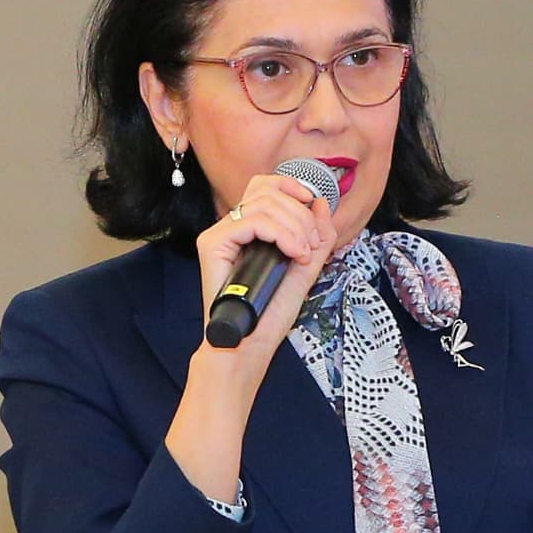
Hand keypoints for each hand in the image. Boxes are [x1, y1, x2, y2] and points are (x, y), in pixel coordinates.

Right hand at [164, 165, 346, 503]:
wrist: (250, 346)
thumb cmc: (270, 314)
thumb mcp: (304, 269)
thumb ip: (315, 238)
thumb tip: (320, 203)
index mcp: (250, 229)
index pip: (267, 185)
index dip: (294, 186)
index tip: (314, 206)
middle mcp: (232, 228)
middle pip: (267, 188)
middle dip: (300, 212)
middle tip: (310, 245)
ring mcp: (219, 234)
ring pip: (264, 201)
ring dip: (295, 225)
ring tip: (302, 254)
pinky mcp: (211, 244)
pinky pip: (252, 220)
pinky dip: (281, 232)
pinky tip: (292, 254)